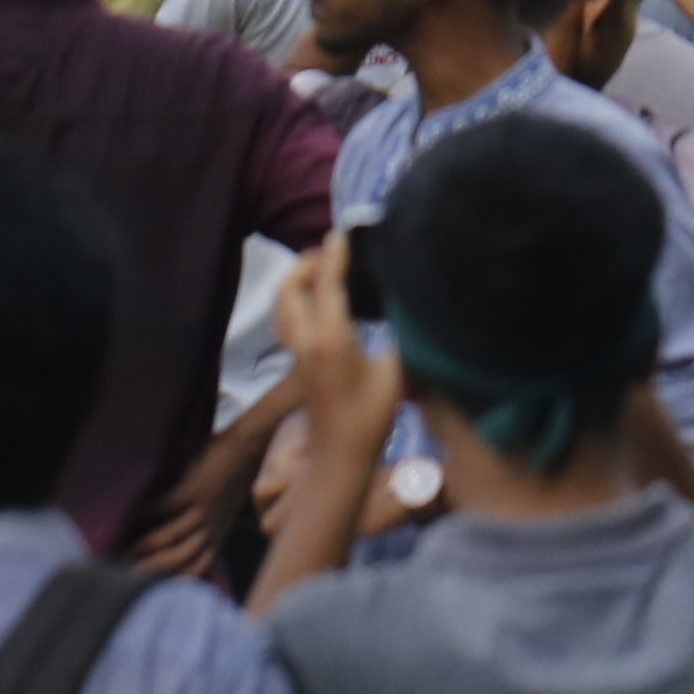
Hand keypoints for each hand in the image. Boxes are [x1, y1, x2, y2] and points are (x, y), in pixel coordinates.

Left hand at [274, 230, 401, 439]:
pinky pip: (287, 317)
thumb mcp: (396, 373)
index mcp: (330, 337)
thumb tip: (410, 306)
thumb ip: (402, 335)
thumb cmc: (371, 419)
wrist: (339, 460)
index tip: (342, 233)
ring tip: (324, 271)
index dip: (335, 256)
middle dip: (306, 263)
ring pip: (282, 303)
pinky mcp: (297, 363)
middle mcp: (306, 339)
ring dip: (297, 280)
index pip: (327, 284)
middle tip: (331, 254)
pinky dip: (297, 298)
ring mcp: (297, 352)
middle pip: (290, 287)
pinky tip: (321, 301)